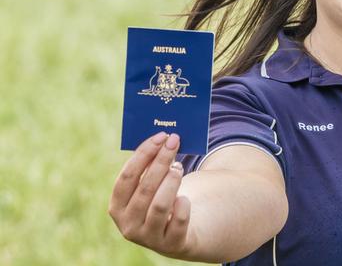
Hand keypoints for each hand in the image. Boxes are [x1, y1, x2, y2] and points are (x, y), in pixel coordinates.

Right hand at [109, 132, 192, 257]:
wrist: (176, 234)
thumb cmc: (159, 200)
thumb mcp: (150, 187)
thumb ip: (150, 166)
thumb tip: (164, 138)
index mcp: (117, 207)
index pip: (126, 177)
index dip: (143, 154)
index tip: (160, 136)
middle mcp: (128, 224)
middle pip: (144, 188)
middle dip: (161, 161)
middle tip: (174, 142)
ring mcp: (148, 237)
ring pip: (160, 204)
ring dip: (172, 181)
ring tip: (179, 167)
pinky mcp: (170, 244)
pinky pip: (178, 220)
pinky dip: (182, 204)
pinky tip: (184, 197)